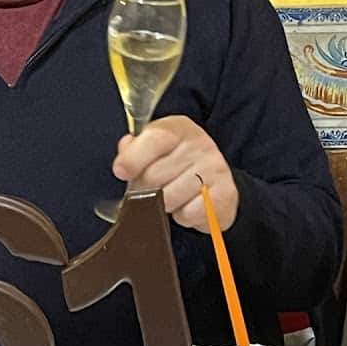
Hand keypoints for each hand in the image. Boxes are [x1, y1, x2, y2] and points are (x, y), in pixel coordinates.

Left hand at [113, 115, 238, 230]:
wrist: (213, 177)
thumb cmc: (174, 161)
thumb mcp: (151, 147)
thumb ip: (132, 150)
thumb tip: (124, 157)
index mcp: (177, 129)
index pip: (155, 140)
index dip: (133, 158)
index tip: (121, 172)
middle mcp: (200, 144)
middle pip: (154, 175)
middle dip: (144, 188)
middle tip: (149, 189)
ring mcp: (215, 168)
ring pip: (169, 198)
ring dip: (163, 204)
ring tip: (170, 195)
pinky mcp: (225, 194)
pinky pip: (188, 214)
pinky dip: (183, 216)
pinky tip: (187, 204)